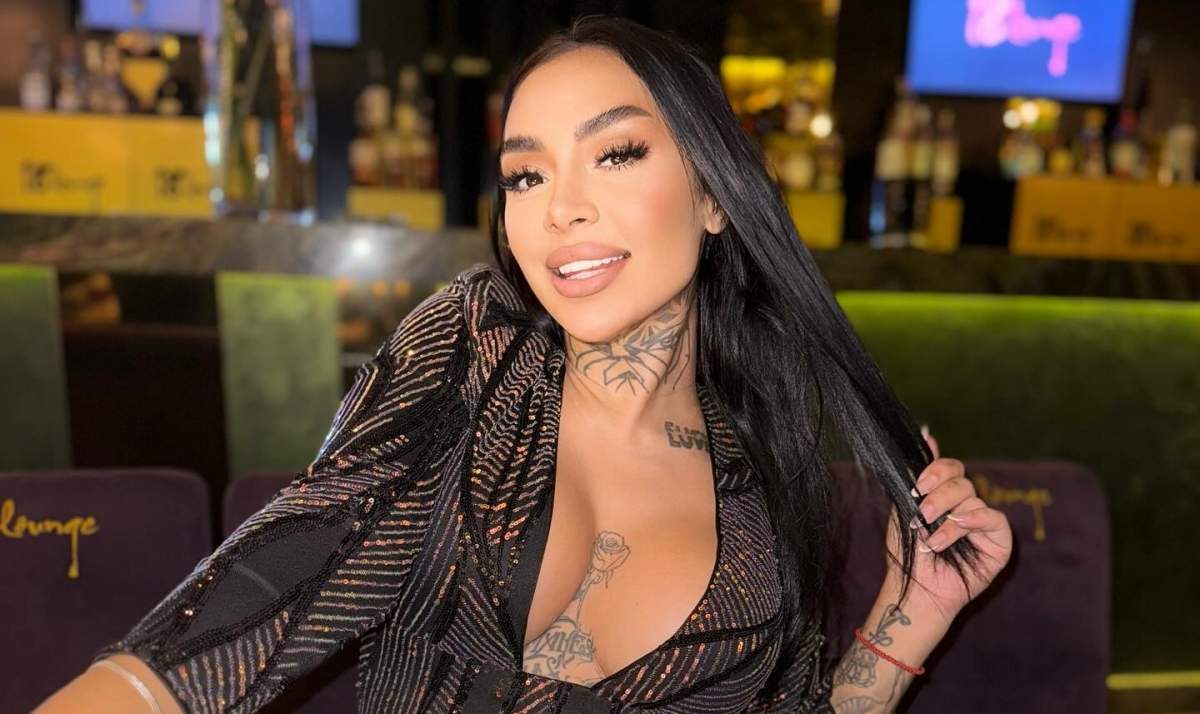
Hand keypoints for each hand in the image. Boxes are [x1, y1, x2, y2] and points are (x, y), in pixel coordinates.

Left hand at [883, 425, 1012, 623]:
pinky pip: (992, 518)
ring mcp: (984, 522)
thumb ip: (918, 475)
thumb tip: (927, 432)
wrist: (915, 587)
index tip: (918, 484)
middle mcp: (966, 505)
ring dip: (947, 516)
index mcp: (945, 495)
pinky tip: (953, 533)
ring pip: (972, 497)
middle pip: (961, 479)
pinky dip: (971, 522)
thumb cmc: (909, 552)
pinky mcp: (1000, 541)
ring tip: (931, 537)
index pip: (950, 467)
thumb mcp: (906, 508)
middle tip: (922, 513)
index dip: (937, 469)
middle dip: (939, 494)